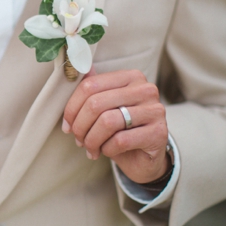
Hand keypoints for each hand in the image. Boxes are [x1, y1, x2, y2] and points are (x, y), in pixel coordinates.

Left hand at [62, 69, 168, 183]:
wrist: (144, 158)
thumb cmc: (121, 130)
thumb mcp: (104, 108)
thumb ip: (93, 89)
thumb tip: (75, 68)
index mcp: (131, 77)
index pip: (91, 85)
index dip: (72, 107)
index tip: (67, 124)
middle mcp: (145, 89)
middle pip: (96, 103)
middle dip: (80, 126)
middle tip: (77, 139)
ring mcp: (155, 110)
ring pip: (107, 122)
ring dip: (91, 139)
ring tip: (90, 148)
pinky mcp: (158, 133)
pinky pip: (120, 140)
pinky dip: (107, 149)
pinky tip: (106, 151)